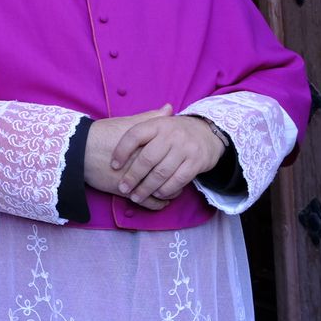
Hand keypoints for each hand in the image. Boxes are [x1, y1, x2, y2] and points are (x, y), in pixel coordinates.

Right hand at [85, 104, 172, 209]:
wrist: (79, 150)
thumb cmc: (102, 134)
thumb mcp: (127, 123)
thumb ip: (150, 117)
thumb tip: (169, 109)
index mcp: (147, 146)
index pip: (172, 155)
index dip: (180, 158)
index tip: (183, 158)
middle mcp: (143, 164)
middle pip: (169, 173)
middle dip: (177, 177)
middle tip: (181, 175)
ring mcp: (136, 179)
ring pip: (161, 190)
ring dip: (170, 192)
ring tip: (173, 190)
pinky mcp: (126, 192)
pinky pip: (149, 203)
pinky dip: (158, 204)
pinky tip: (161, 201)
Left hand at [110, 113, 225, 204]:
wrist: (207, 132)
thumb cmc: (174, 132)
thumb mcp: (158, 123)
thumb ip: (139, 126)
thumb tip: (112, 132)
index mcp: (157, 124)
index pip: (134, 135)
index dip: (121, 151)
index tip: (113, 166)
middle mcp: (171, 135)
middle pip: (147, 159)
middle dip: (133, 176)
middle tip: (123, 188)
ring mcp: (185, 148)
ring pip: (161, 172)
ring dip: (147, 188)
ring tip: (136, 196)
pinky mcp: (197, 162)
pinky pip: (178, 180)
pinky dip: (166, 189)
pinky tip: (157, 194)